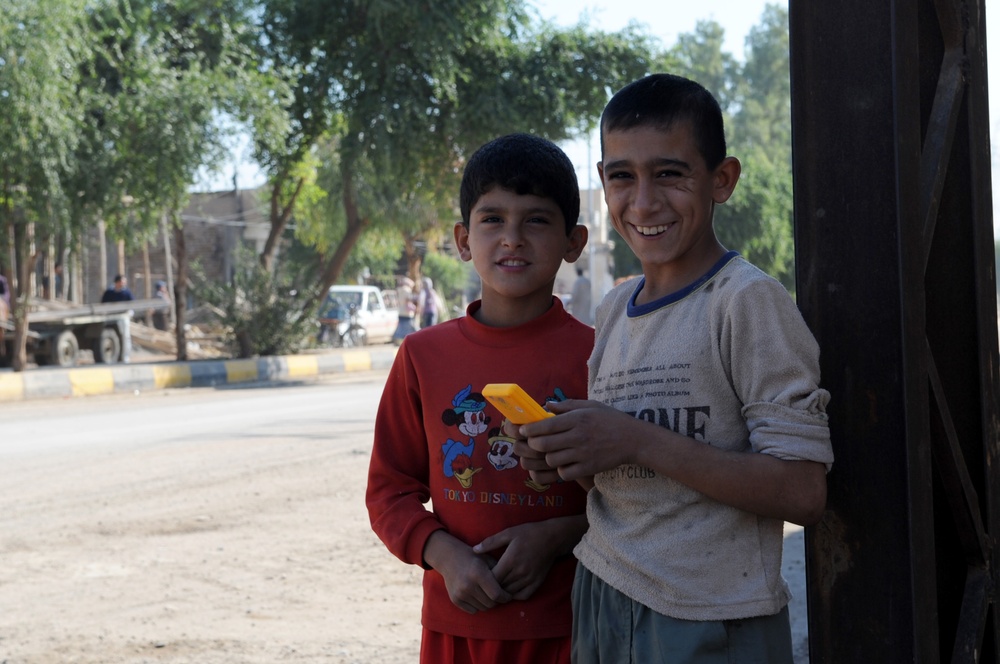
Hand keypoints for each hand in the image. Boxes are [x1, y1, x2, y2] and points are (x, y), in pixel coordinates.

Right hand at [423, 531, 510, 613]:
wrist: (449, 557)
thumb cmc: (473, 557)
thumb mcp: (488, 560)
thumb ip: (499, 573)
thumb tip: (512, 589)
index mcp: (478, 574)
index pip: (497, 594)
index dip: (505, 597)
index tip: (508, 595)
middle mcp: (468, 585)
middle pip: (490, 603)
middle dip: (497, 601)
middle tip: (499, 594)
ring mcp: (460, 593)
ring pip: (482, 608)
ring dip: (488, 603)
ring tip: (488, 594)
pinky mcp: (455, 599)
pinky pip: (473, 610)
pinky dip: (478, 605)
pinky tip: (478, 595)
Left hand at [473, 516, 585, 600]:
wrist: (552, 537)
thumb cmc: (528, 533)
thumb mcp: (509, 533)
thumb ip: (490, 542)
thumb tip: (474, 550)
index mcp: (511, 559)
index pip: (493, 578)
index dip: (484, 579)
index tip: (480, 576)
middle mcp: (520, 572)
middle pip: (500, 587)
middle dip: (491, 587)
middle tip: (485, 584)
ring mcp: (529, 579)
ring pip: (510, 593)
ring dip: (502, 592)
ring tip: (495, 588)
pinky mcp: (537, 583)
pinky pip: (523, 596)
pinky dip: (514, 596)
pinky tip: (509, 590)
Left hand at [518, 399, 638, 481]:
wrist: (633, 439)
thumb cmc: (610, 420)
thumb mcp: (591, 406)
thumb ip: (567, 405)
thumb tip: (546, 405)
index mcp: (577, 419)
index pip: (545, 425)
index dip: (529, 430)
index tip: (523, 431)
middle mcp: (578, 436)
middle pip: (543, 445)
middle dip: (533, 445)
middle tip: (534, 443)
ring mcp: (583, 454)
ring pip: (551, 460)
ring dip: (547, 458)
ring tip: (551, 453)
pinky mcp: (589, 468)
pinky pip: (564, 474)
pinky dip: (561, 471)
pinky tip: (565, 464)